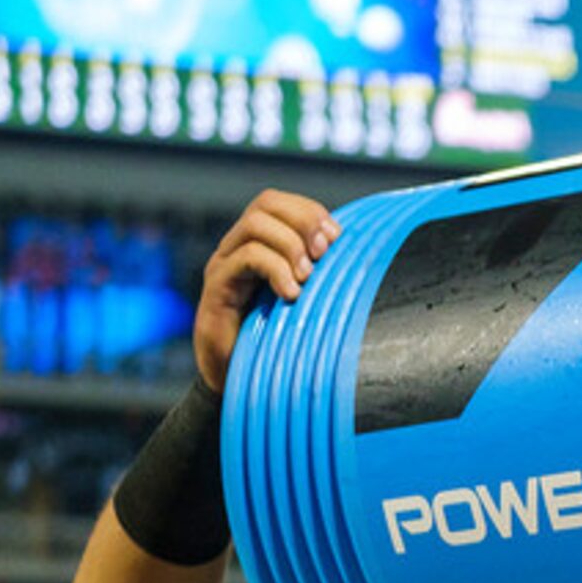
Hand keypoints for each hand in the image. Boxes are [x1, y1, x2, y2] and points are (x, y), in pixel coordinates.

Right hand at [196, 190, 337, 393]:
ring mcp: (224, 264)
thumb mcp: (307, 303)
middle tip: (324, 254)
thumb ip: (322, 280)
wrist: (237, 380)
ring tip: (307, 278)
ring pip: (255, 225)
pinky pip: (245, 258)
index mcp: (260, 245)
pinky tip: (292, 295)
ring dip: (290, 246)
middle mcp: (237, 247)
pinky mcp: (217, 287)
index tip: (338, 239)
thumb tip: (365, 263)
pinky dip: (275, 270)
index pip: (278, 203)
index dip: (310, 211)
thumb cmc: (277, 341)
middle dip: (302, 221)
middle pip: (265, 203)